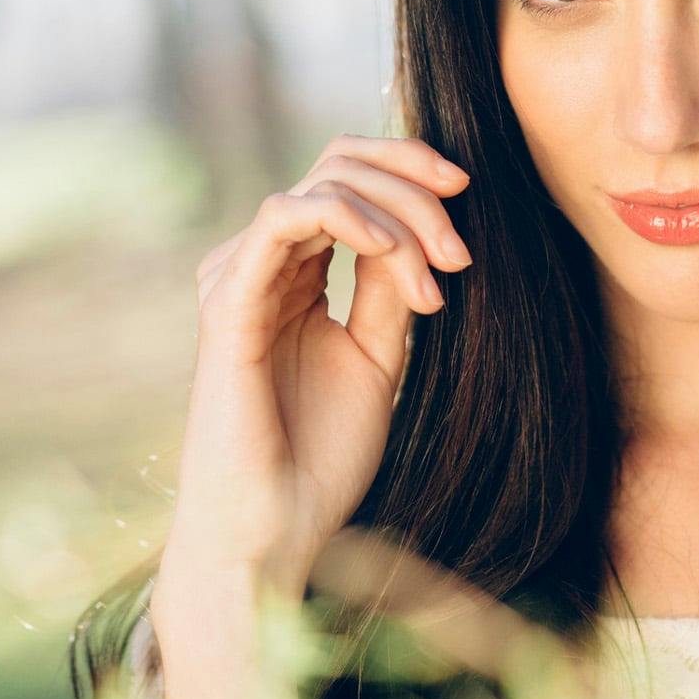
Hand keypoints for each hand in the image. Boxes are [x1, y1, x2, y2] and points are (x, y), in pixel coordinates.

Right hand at [156, 134, 473, 598]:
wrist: (276, 532)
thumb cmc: (320, 460)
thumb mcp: (377, 357)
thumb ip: (388, 288)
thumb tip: (419, 226)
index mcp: (293, 276)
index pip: (347, 179)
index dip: (411, 172)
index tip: (469, 197)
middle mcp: (261, 266)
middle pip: (337, 166)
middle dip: (413, 186)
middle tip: (460, 249)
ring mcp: (240, 278)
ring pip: (321, 185)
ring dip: (396, 212)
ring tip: (438, 269)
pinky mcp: (229, 302)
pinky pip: (281, 219)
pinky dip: (342, 214)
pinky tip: (385, 244)